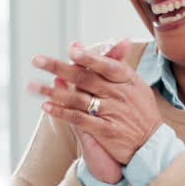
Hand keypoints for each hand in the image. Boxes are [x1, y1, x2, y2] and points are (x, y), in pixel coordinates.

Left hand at [30, 40, 163, 164]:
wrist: (152, 143)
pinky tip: (46, 106)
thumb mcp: (136, 85)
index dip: (89, 58)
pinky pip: (79, 118)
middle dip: (59, 67)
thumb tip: (114, 41)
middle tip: (38, 60)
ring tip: (32, 85)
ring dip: (52, 91)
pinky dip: (62, 112)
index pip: (107, 65)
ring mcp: (112, 112)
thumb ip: (120, 65)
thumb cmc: (141, 111)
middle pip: (86, 79)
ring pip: (77, 99)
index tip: (72, 50)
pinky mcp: (105, 130)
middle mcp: (120, 95)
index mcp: (128, 81)